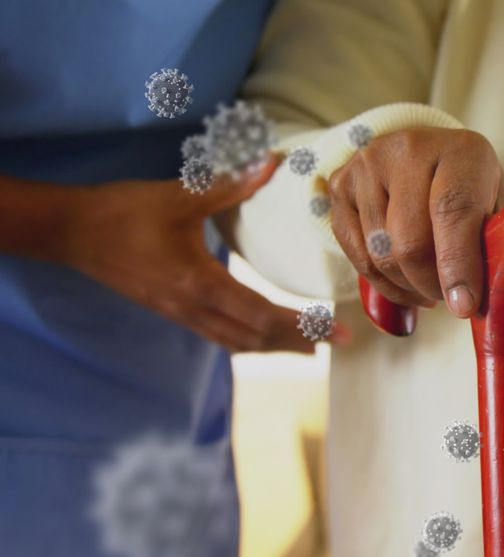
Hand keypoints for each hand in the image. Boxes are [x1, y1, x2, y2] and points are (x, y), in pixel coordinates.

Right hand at [60, 156, 333, 352]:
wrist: (72, 231)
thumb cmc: (124, 213)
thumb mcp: (181, 195)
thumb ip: (229, 185)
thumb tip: (271, 164)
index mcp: (201, 285)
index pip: (264, 316)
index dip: (304, 327)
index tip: (336, 333)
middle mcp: (194, 308)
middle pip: (256, 338)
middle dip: (298, 342)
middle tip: (335, 344)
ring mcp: (180, 314)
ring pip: (237, 342)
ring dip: (274, 347)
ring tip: (307, 350)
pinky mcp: (171, 310)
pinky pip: (219, 335)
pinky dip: (248, 340)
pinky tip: (259, 335)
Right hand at [327, 127, 503, 316]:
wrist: (424, 155)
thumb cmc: (469, 188)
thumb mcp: (495, 205)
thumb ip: (494, 243)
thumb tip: (488, 298)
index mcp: (462, 150)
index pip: (453, 210)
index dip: (458, 264)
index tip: (464, 306)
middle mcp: (408, 148)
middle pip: (410, 241)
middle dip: (431, 285)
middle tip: (449, 300)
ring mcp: (367, 164)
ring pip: (381, 254)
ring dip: (408, 287)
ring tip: (429, 289)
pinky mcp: (340, 184)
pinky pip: (356, 254)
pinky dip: (383, 283)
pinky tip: (405, 286)